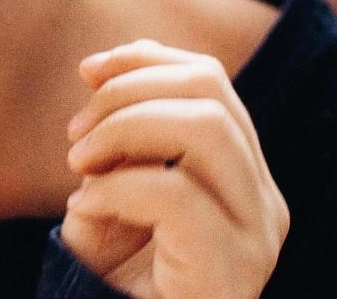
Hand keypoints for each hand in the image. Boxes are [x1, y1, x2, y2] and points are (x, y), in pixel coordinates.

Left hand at [62, 39, 288, 298]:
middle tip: (74, 138)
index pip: (209, 80)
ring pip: (205, 127)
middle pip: (209, 91)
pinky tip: (84, 209)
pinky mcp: (232, 268)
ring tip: (78, 166)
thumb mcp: (111, 193)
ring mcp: (256, 235)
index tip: (86, 70)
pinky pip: (177, 195)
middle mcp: (262, 199)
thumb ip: (116, 135)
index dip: (144, 59)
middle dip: (126, 93)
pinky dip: (118, 188)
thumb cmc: (116, 281)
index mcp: (240, 174)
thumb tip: (96, 67)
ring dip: (124, 130)